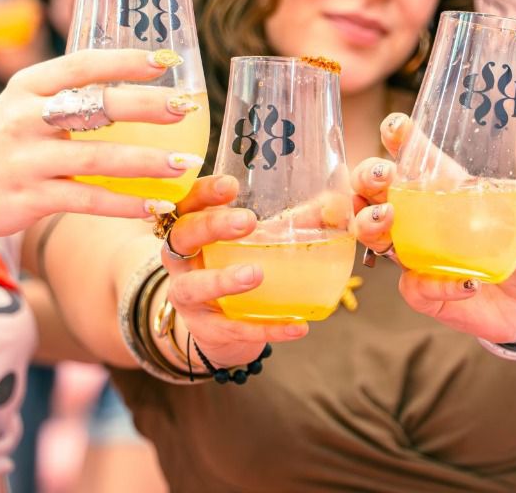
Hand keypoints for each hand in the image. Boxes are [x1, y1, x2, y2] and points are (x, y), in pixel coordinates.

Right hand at [0, 49, 200, 244]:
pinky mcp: (29, 199)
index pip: (83, 65)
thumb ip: (69, 93)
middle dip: (146, 106)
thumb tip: (139, 81)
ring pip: (97, 160)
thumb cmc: (2, 140)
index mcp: (28, 85)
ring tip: (186, 164)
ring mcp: (26, 161)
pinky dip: (126, 203)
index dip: (126, 60)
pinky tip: (158, 205)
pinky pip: (88, 202)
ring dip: (147, 163)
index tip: (167, 60)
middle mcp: (25, 118)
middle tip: (186, 107)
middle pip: (95, 107)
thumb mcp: (24, 104)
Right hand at [161, 176, 308, 367]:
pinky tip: (297, 325)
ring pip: (194, 287)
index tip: (231, 185)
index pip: (188, 202)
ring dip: (223, 280)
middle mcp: (181, 260)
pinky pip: (233, 329)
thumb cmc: (236, 268)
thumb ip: (286, 223)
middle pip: (183, 236)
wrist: (220, 328)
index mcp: (191, 229)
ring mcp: (188, 297)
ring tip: (255, 274)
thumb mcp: (252, 243)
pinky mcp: (206, 330)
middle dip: (212, 226)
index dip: (203, 192)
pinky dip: (266, 328)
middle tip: (248, 221)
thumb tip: (334, 205)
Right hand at [352, 112, 515, 342]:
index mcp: (443, 188)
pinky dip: (435, 284)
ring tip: (389, 219)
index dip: (397, 137)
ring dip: (371, 223)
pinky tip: (466, 283)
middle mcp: (418, 218)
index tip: (398, 128)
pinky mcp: (423, 290)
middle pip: (373, 189)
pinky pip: (414, 286)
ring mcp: (415, 253)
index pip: (410, 153)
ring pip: (371, 233)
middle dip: (365, 178)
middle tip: (381, 176)